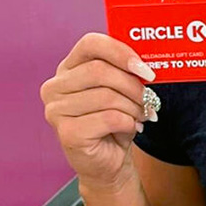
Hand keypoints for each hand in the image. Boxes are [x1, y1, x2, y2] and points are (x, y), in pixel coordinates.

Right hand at [40, 33, 156, 191]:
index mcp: (67, 68)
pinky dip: (128, 122)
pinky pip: (109, 118)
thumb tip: (146, 64)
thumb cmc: (114, 121)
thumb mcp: (120, 90)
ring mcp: (56, 111)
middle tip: (150, 98)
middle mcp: (55, 87)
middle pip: (100, 71)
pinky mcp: (67, 133)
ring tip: (142, 114)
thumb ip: (125, 71)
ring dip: (134, 106)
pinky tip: (132, 127)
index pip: (90, 44)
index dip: (120, 52)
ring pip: (107, 96)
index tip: (144, 68)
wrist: (108, 162)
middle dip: (132, 85)